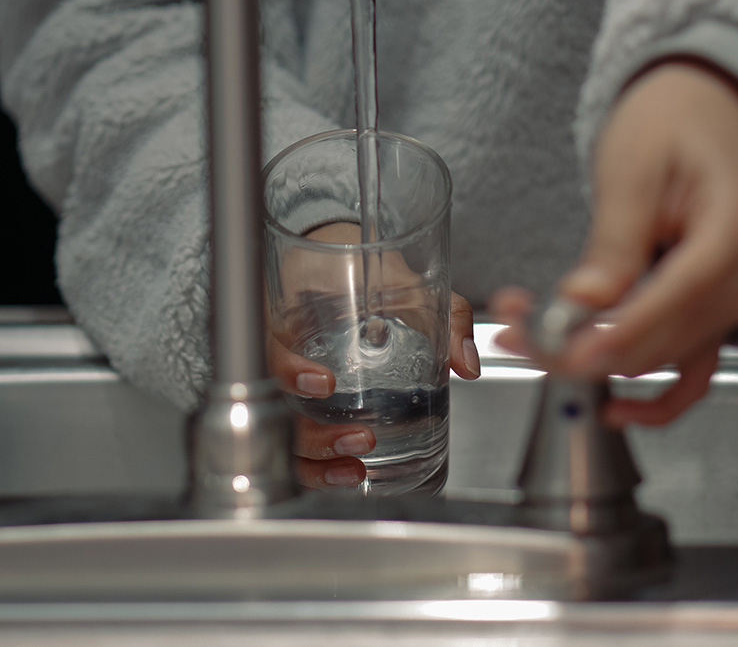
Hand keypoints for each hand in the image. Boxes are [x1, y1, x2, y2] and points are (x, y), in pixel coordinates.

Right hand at [269, 222, 478, 488]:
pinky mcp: (307, 407)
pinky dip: (319, 467)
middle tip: (361, 438)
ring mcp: (292, 385)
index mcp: (293, 316)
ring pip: (282, 435)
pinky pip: (300, 444)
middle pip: (274, 405)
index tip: (323, 382)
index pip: (269, 347)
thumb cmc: (368, 269)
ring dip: (314, 461)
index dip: (288, 371)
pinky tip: (350, 474)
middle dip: (313, 434)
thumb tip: (467, 363)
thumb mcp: (409, 283)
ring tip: (355, 468)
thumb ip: (446, 315)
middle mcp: (284, 354)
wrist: (351, 263)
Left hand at [493, 61, 737, 426]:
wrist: (712, 106)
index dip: (612, 334)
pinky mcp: (716, 311)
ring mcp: (736, 301)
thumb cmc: (674, 121)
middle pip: (661, 340)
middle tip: (510, 331)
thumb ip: (614, 244)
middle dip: (580, 346)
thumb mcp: (633, 169)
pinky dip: (658, 398)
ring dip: (595, 360)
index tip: (556, 349)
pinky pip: (694, 369)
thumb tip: (583, 305)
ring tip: (524, 336)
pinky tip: (613, 410)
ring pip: (663, 357)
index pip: (672, 302)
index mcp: (735, 233)